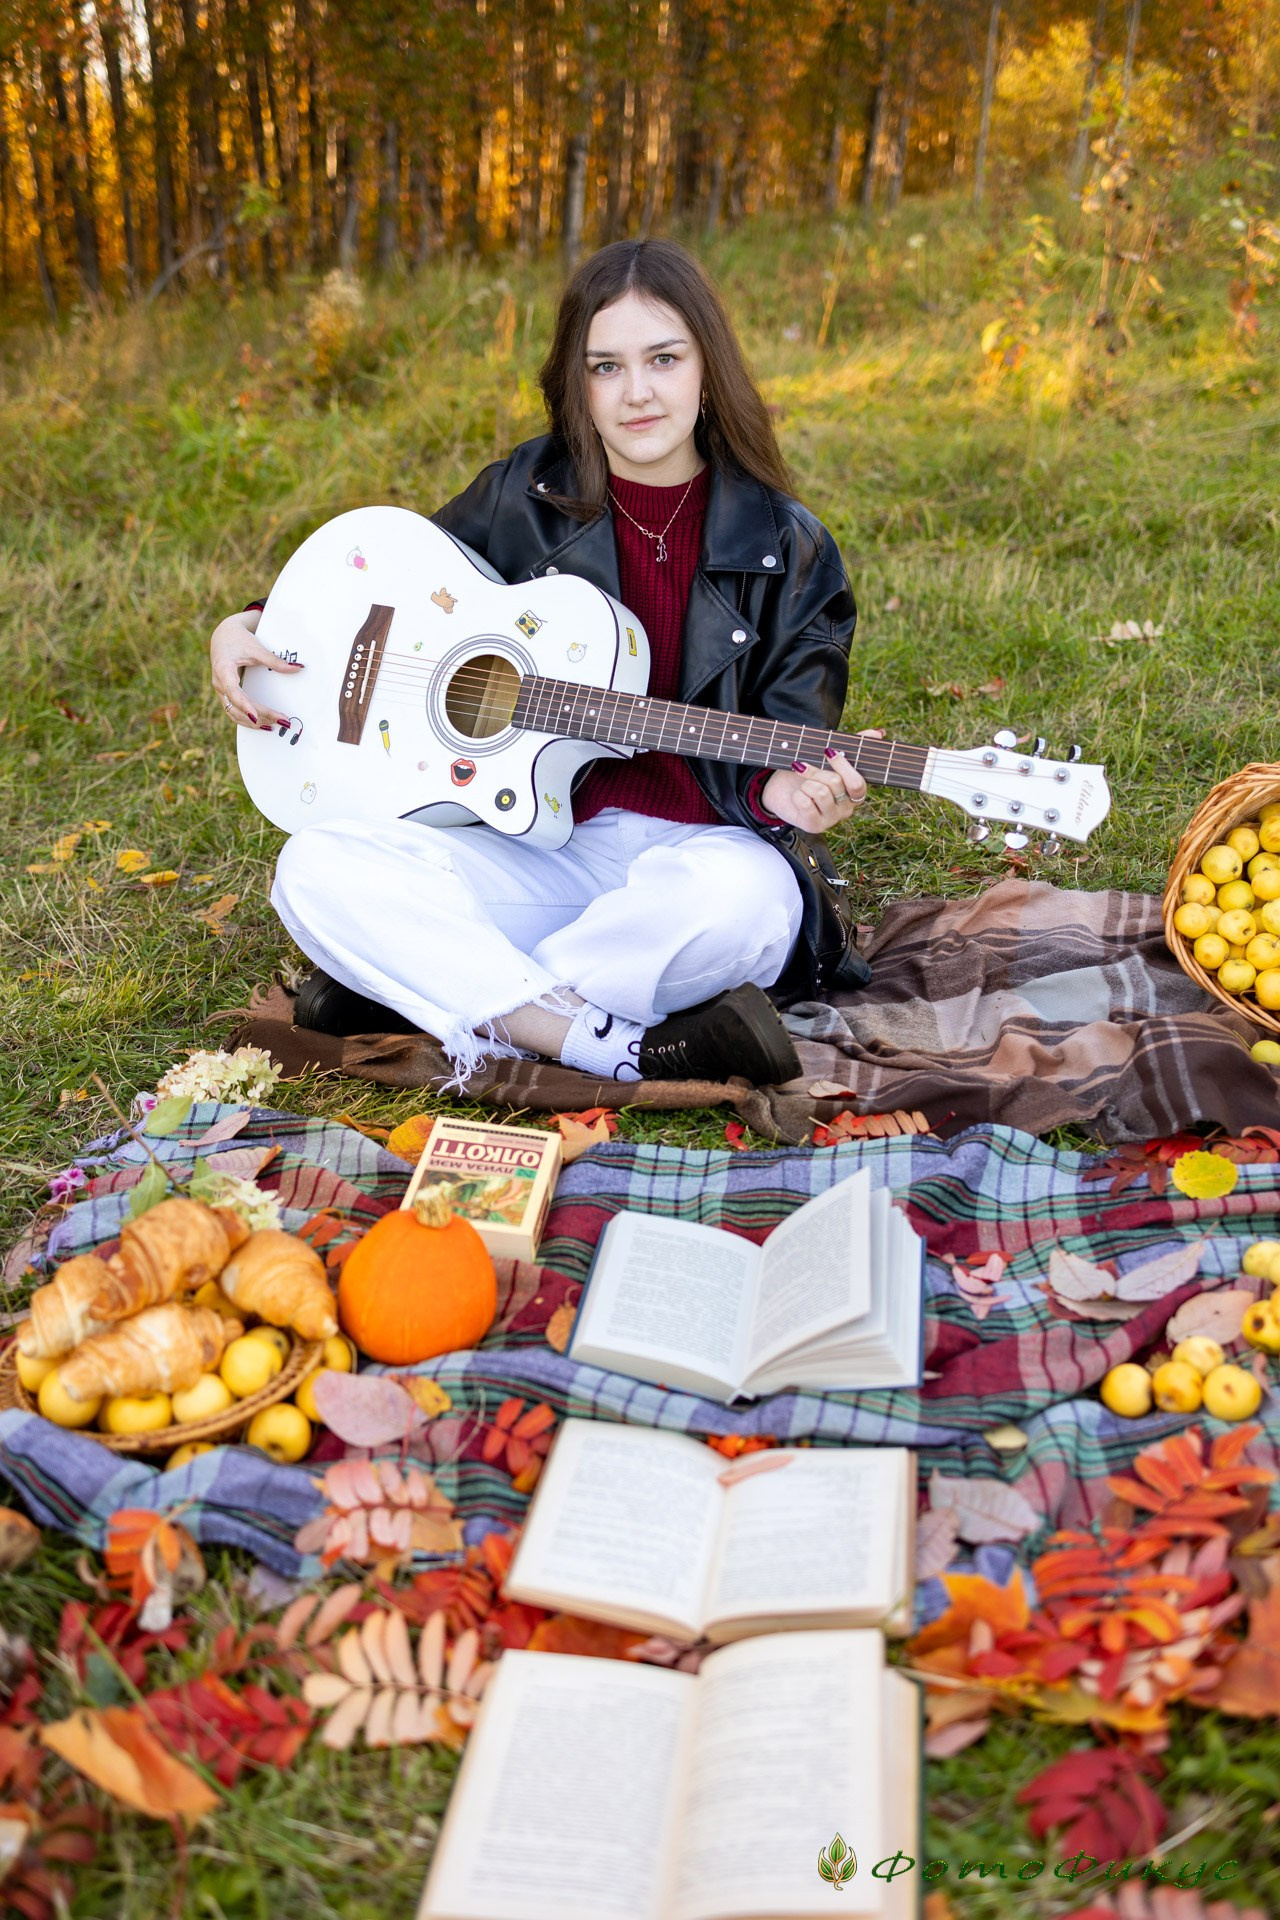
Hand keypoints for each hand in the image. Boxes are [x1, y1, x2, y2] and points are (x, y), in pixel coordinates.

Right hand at [210, 610, 302, 728]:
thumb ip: (275, 661)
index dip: (244, 705)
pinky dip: (247, 719)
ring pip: (234, 713)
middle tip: (281, 720)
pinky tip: (263, 723)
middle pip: (237, 706)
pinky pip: (234, 711)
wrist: (223, 636)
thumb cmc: (237, 639)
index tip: (255, 716)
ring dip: (253, 722)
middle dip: (260, 716)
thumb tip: (297, 668)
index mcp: (223, 669)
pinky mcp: (225, 694)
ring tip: (275, 725)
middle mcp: (219, 683)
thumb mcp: (256, 648)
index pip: (232, 691)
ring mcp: (221, 690)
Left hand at [759, 732, 883, 832]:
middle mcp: (847, 809)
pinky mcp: (814, 826)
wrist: (782, 791)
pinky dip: (797, 795)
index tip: (827, 751)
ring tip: (802, 785)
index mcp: (855, 793)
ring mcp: (831, 819)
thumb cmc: (809, 774)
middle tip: (805, 769)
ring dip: (806, 784)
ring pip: (820, 792)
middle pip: (835, 783)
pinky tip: (797, 797)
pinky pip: (805, 803)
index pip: (857, 783)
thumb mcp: (830, 758)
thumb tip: (879, 733)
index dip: (842, 765)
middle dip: (816, 772)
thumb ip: (855, 746)